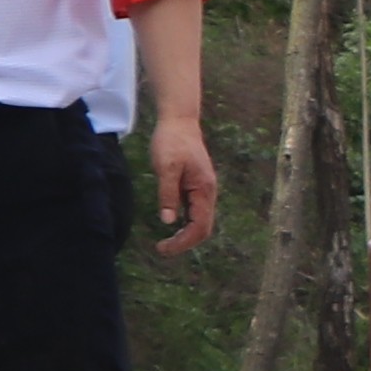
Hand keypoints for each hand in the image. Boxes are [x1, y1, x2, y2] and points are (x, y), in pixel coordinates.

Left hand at [147, 118, 219, 252]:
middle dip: (184, 242)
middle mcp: (208, 193)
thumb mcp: (166, 168)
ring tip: (166, 242)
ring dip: (185, 235)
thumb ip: (168, 194)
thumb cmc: (172, 141)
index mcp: (204, 190)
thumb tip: (168, 221)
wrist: (180, 121)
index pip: (199, 227)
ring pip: (200, 221)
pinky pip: (195, 211)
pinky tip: (171, 224)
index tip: (162, 248)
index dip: (182, 242)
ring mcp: (203, 190)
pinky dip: (185, 224)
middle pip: (203, 228)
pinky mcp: (197, 186)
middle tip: (162, 249)